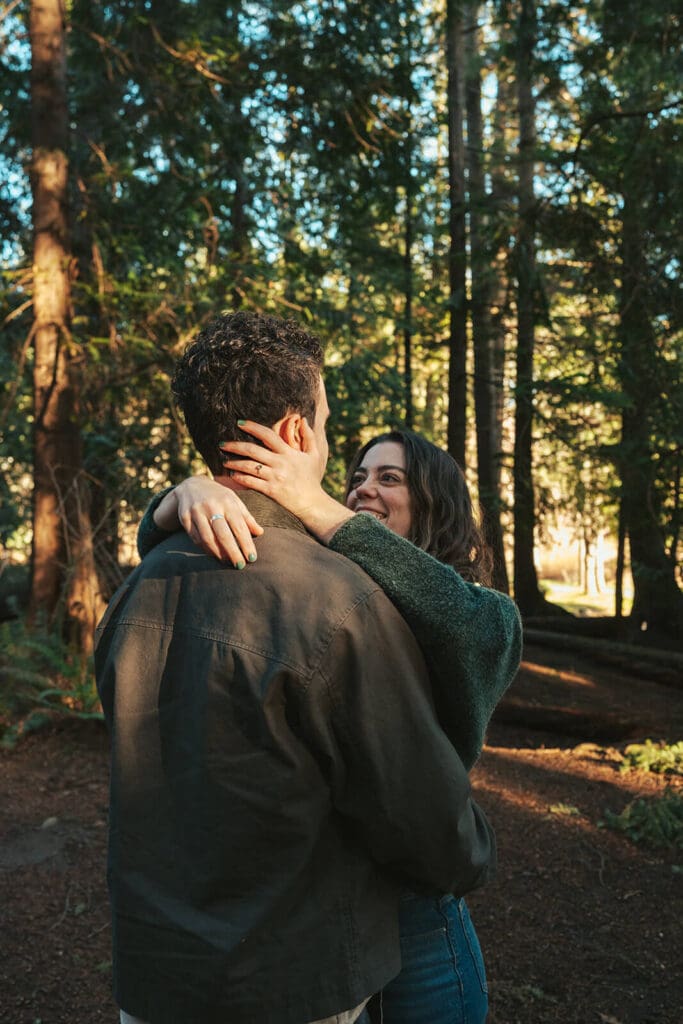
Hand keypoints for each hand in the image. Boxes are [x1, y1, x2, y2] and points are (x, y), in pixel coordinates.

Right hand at [154, 476, 263, 566]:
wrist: (191, 485)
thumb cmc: (219, 496)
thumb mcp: (234, 501)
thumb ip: (247, 517)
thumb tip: (260, 532)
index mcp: (227, 502)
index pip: (239, 526)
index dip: (246, 544)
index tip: (252, 558)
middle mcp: (211, 506)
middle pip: (223, 535)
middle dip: (233, 552)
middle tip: (240, 565)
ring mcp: (196, 512)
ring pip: (207, 538)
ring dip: (218, 553)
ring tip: (227, 561)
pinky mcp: (185, 518)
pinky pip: (196, 538)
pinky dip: (205, 548)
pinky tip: (214, 554)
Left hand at [220, 420, 353, 542]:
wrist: (313, 503)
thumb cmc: (312, 479)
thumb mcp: (314, 456)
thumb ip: (309, 437)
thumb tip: (304, 419)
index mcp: (288, 453)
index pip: (268, 435)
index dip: (252, 427)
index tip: (240, 423)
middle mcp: (280, 463)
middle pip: (252, 450)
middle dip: (235, 446)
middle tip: (222, 443)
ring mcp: (274, 477)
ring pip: (248, 466)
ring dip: (234, 463)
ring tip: (224, 461)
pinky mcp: (270, 490)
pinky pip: (250, 482)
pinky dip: (239, 478)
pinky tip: (232, 475)